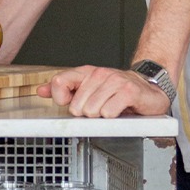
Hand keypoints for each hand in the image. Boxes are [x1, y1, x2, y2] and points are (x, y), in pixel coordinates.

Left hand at [47, 64, 171, 119]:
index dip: (61, 99)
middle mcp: (99, 74)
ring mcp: (114, 81)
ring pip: (92, 111)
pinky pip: (109, 113)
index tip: (71, 103)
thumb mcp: (88, 89)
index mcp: (86, 73)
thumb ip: (63, 90)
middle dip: (87, 113)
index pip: (59, 82)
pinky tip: (121, 110)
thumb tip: (41, 91)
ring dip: (102, 116)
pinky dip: (114, 117)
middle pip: (76, 105)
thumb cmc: (118, 91)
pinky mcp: (128, 91)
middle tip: (100, 108)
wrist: (148, 89)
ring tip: (111, 109)